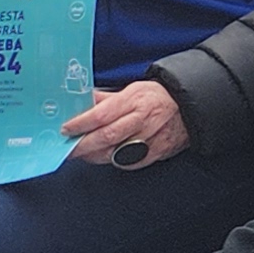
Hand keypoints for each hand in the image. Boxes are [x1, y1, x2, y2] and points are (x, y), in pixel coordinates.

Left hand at [63, 80, 185, 168]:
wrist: (189, 107)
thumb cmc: (157, 98)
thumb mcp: (131, 90)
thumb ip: (104, 99)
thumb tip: (77, 103)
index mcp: (135, 100)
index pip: (102, 114)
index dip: (80, 124)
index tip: (65, 129)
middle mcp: (144, 119)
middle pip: (107, 136)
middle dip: (83, 145)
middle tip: (67, 149)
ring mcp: (153, 137)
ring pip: (116, 153)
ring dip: (95, 156)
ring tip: (84, 153)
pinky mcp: (158, 151)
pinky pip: (130, 162)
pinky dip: (114, 161)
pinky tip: (106, 155)